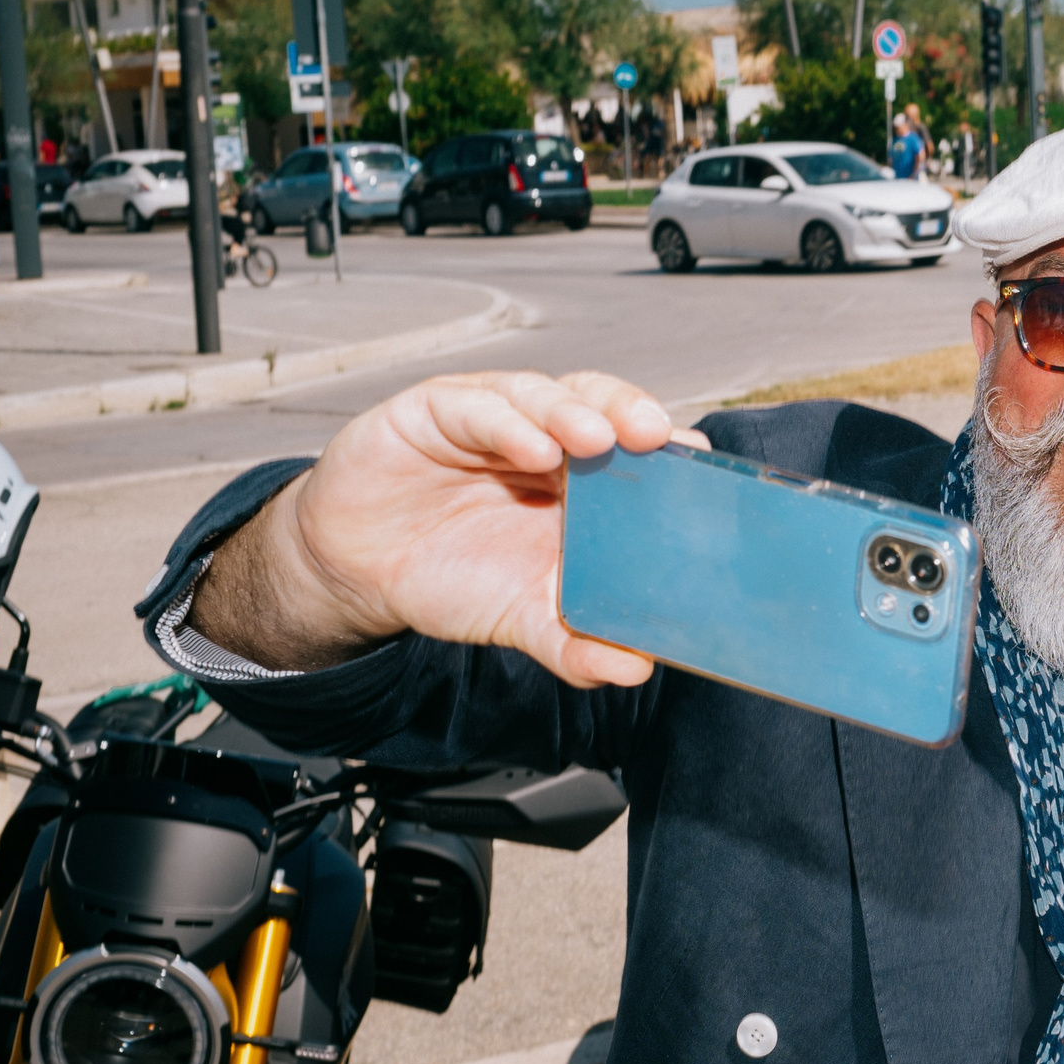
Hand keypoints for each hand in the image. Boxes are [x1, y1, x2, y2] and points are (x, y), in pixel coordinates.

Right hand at [189, 369, 707, 681]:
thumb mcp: (523, 616)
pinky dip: (508, 424)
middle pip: (602, 406)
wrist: (360, 572)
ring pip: (545, 394)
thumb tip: (636, 670)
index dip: (669, 452)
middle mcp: (546, 436)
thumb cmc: (454, 575)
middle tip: (656, 436)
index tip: (702, 467)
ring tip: (597, 440)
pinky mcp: (436, 410)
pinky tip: (531, 448)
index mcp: (582, 480)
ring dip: (576, 412)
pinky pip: (477, 406)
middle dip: (632, 415)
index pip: (637, 448)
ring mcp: (494, 417)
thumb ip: (577, 643)